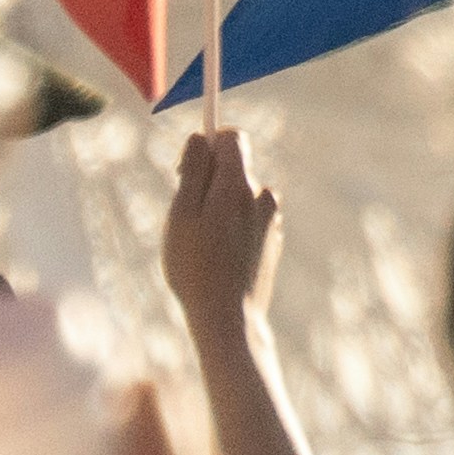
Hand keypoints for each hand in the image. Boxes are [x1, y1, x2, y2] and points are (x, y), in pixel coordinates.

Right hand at [163, 125, 282, 333]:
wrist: (229, 317)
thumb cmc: (196, 266)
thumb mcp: (182, 213)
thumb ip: (194, 170)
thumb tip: (201, 137)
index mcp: (239, 184)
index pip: (233, 137)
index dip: (208, 143)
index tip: (187, 166)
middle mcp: (262, 197)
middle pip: (234, 167)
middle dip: (207, 179)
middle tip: (184, 212)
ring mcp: (270, 220)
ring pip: (238, 196)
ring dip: (217, 206)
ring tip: (199, 241)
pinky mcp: (271, 241)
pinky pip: (246, 219)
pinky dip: (230, 227)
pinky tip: (216, 256)